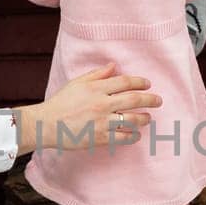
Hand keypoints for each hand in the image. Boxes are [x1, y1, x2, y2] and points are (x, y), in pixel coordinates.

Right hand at [19, 63, 161, 153]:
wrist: (46, 124)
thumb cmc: (61, 102)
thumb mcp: (77, 83)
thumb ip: (97, 74)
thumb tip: (114, 66)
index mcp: (96, 88)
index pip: (125, 82)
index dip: (140, 82)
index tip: (148, 84)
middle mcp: (102, 103)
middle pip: (134, 99)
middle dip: (150, 99)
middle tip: (158, 100)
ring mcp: (102, 122)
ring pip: (132, 119)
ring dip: (144, 118)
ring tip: (148, 118)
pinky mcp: (100, 138)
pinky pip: (123, 137)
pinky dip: (132, 136)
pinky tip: (136, 134)